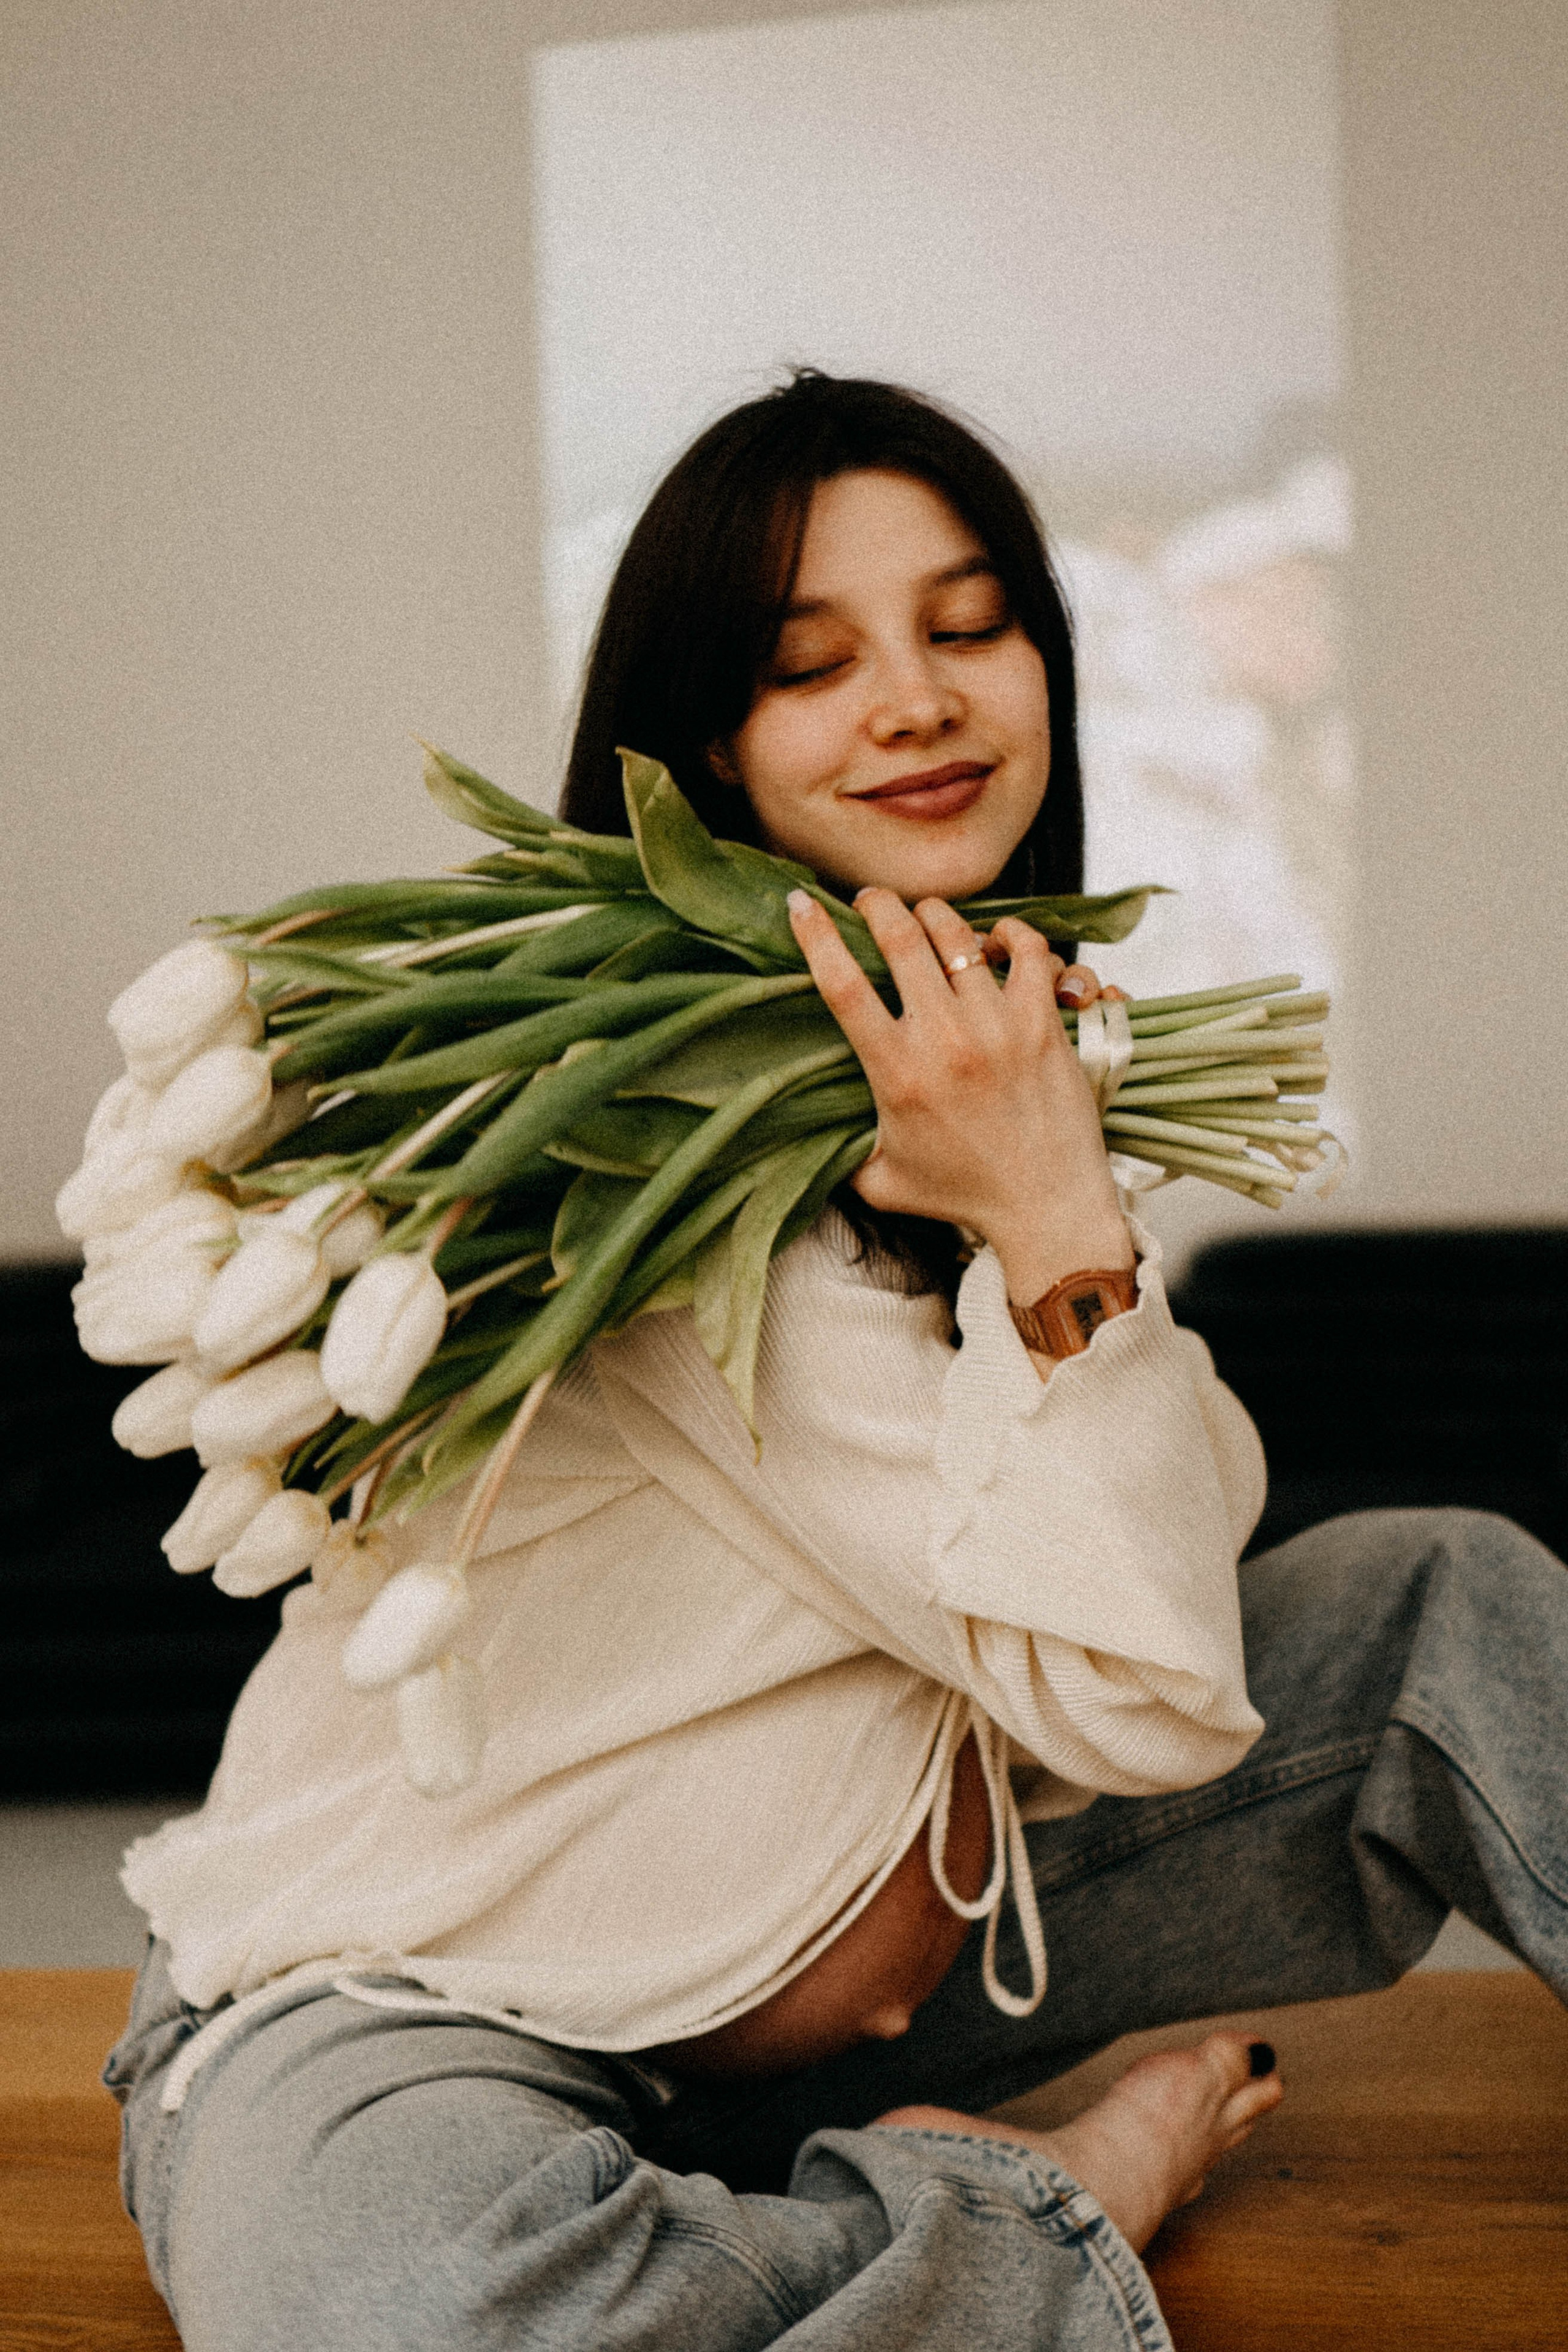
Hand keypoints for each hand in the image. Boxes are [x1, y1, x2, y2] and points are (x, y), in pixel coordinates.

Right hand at [787, 888, 1133, 1306]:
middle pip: (899, 938)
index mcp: (896, 1074)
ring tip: (927, 917)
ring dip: (935, 915)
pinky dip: (1009, 933)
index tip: (799, 903)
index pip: (842, 985)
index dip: (814, 935)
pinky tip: (997, 940)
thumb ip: (842, 1152)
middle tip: (870, 902)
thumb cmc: (964, 1197)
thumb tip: (809, 1129)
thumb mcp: (882, 1182)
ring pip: (957, 934)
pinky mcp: (1043, 1024)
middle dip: (877, 905)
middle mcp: (944, 1041)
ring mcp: (997, 1027)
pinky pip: (1027, 949)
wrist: (1046, 1208)